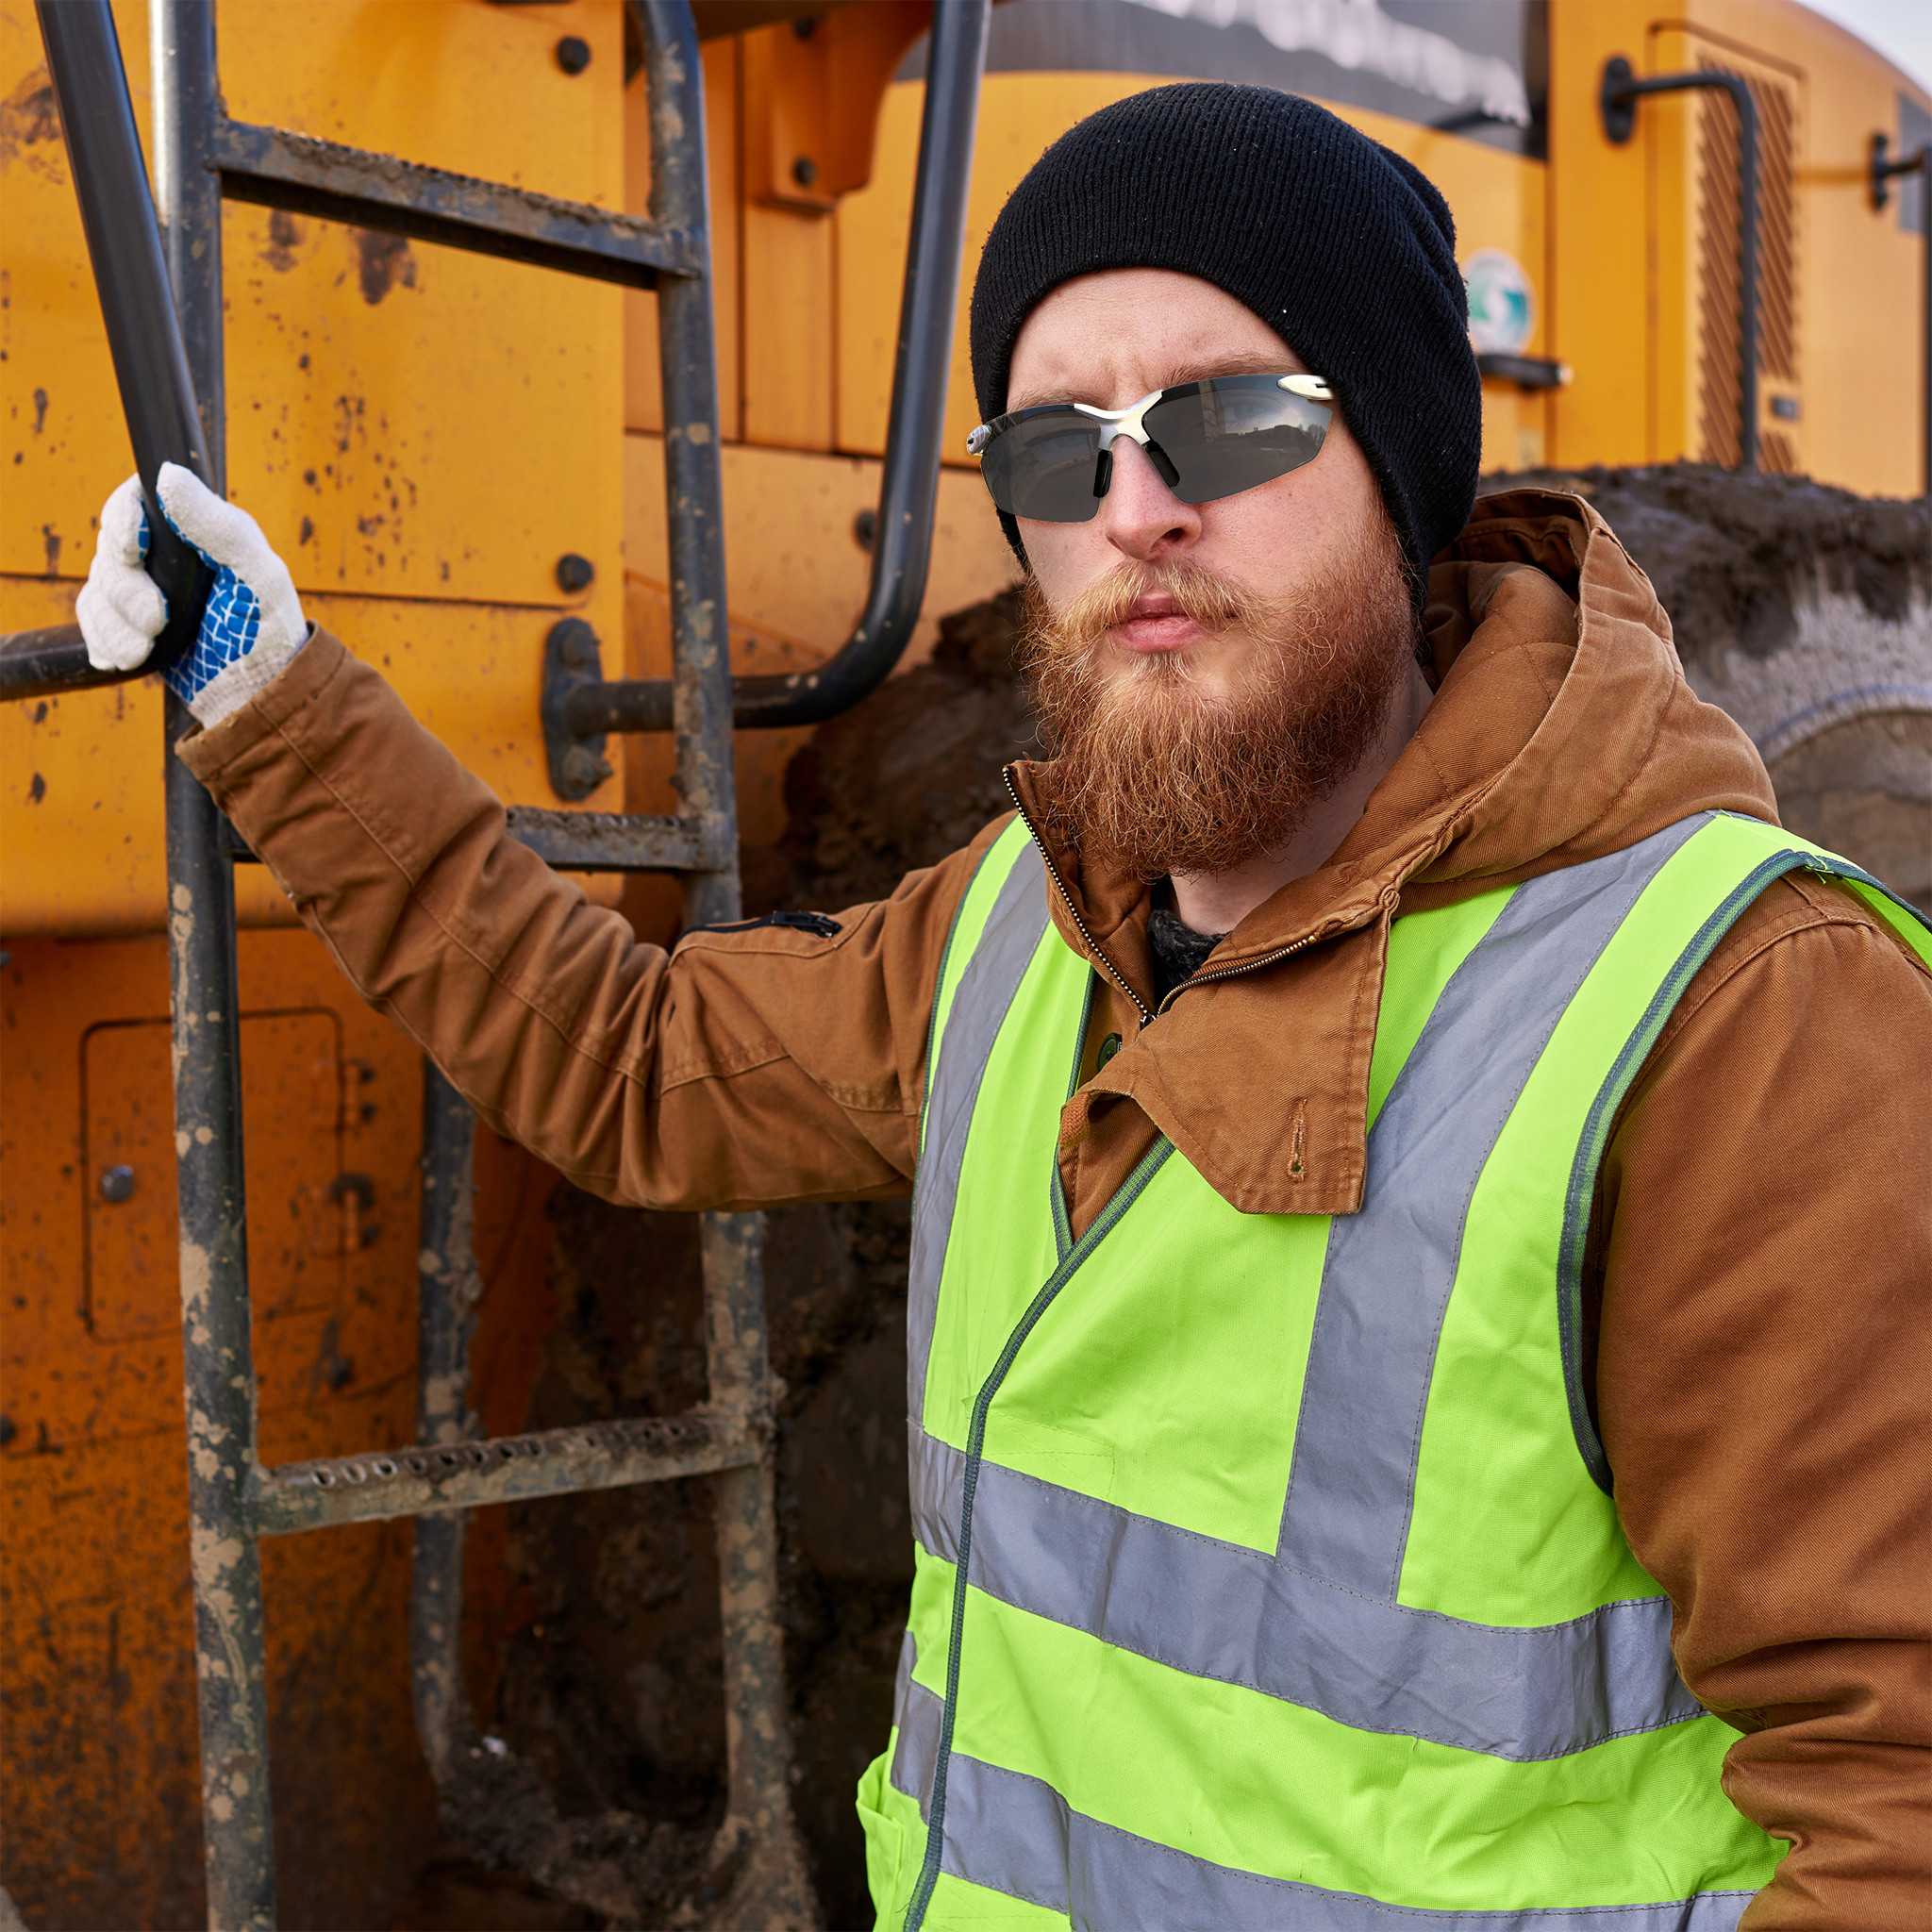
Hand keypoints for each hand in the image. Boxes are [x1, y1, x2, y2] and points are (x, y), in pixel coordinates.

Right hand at [75, 463, 307, 725]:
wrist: (258, 693)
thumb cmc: (269, 630)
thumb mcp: (258, 574)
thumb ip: (219, 525)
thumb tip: (168, 475)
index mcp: (195, 531)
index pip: (134, 501)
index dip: (122, 521)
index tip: (133, 549)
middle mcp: (164, 555)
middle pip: (108, 550)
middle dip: (126, 591)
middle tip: (158, 620)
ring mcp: (143, 590)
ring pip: (96, 590)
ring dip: (116, 624)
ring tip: (150, 646)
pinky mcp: (128, 624)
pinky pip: (91, 622)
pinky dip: (106, 642)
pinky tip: (134, 657)